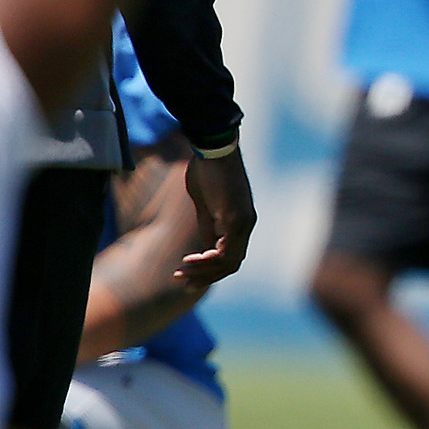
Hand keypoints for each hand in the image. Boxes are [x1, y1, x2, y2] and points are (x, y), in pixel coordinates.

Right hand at [176, 146, 256, 285]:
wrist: (214, 146)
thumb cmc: (207, 169)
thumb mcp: (205, 203)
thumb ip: (208, 225)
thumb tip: (206, 247)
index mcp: (240, 222)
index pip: (230, 255)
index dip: (210, 268)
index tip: (186, 270)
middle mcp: (246, 224)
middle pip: (231, 264)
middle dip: (206, 276)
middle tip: (183, 282)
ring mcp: (243, 223)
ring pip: (229, 262)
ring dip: (204, 272)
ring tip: (181, 273)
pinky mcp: (236, 218)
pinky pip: (226, 251)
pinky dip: (208, 260)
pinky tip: (190, 260)